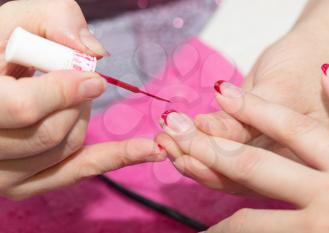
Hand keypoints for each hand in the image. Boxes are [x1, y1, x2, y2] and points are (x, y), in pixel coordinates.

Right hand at [0, 0, 164, 199]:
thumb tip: (93, 52)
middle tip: (79, 81)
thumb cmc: (2, 49)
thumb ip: (52, 21)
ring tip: (73, 97)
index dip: (65, 92)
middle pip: (51, 133)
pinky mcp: (23, 184)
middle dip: (77, 102)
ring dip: (82, 118)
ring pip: (65, 150)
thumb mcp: (16, 22)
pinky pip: (76, 173)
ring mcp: (1, 174)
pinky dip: (117, 159)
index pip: (24, 108)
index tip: (94, 79)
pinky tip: (152, 151)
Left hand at [158, 65, 328, 231]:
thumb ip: (247, 111)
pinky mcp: (247, 148)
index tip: (180, 130)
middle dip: (192, 157)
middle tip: (164, 138)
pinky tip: (174, 144)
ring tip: (163, 140)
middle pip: (231, 174)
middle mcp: (279, 165)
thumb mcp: (280, 87)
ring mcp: (262, 158)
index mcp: (298, 156)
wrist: (308, 56)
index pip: (248, 161)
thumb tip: (204, 126)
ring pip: (222, 172)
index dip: (210, 149)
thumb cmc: (303, 65)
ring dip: (187, 157)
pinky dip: (195, 152)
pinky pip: (220, 159)